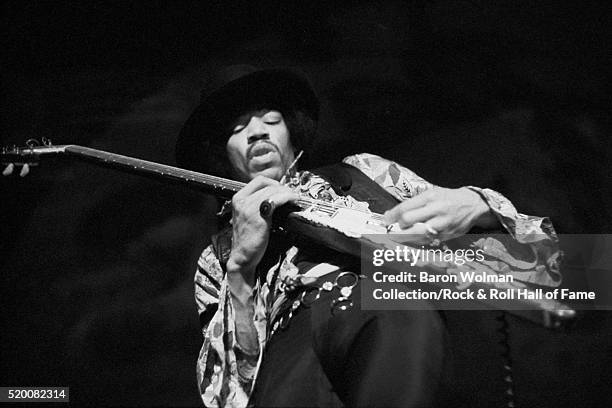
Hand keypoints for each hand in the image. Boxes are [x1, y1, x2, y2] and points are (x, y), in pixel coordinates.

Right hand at [226, 176, 297, 282]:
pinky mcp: (258, 217)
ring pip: (272, 190)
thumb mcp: (248, 217)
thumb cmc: (248, 240)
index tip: (283, 189)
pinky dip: (287, 198)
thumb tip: (277, 196)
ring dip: (287, 192)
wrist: (242, 258)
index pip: (259, 181)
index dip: (274, 183)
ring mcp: (248, 208)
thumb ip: (257, 205)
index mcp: (238, 198)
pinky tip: (293, 201)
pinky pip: (275, 200)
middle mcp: (241, 201)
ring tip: (295, 198)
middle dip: (283, 187)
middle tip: (292, 195)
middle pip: (267, 184)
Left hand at [383, 187, 497, 244]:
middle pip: (408, 221)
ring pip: (416, 234)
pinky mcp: (446, 235)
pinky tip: (412, 239)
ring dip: (404, 237)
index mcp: (431, 197)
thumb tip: (392, 214)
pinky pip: (426, 241)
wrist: (473, 205)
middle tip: (392, 228)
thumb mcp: (432, 193)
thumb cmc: (449, 198)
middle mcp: (436, 210)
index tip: (386, 220)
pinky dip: (416, 241)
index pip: (405, 208)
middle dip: (397, 226)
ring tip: (399, 236)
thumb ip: (414, 204)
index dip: (391, 216)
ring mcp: (442, 224)